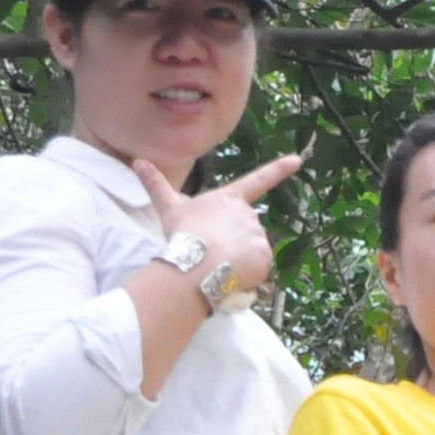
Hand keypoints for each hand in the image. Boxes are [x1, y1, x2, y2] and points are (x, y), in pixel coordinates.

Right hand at [133, 151, 303, 302]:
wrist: (198, 263)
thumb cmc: (183, 233)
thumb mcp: (169, 207)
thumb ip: (156, 185)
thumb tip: (137, 162)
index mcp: (230, 199)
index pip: (258, 180)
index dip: (278, 169)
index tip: (297, 159)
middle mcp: (249, 214)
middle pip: (245, 230)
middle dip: (232, 243)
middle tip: (210, 252)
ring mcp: (259, 235)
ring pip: (250, 252)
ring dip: (238, 260)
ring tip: (218, 265)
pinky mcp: (264, 257)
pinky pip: (258, 269)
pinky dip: (246, 275)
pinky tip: (230, 275)